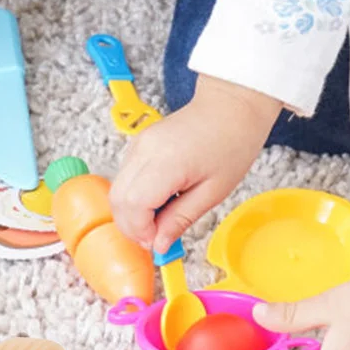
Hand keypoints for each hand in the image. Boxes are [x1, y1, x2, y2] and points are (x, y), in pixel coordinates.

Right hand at [110, 75, 282, 250]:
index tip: (157, 242)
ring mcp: (137, 146)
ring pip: (117, 191)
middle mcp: (144, 151)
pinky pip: (124, 179)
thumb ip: (181, 219)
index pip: (133, 206)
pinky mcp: (137, 145)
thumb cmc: (232, 142)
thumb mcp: (214, 191)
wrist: (231, 105)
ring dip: (132, 213)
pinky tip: (158, 200)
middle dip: (131, 226)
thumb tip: (159, 244)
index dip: (140, 230)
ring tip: (160, 218)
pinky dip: (134, 197)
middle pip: (118, 200)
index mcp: (167, 162)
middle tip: (156, 237)